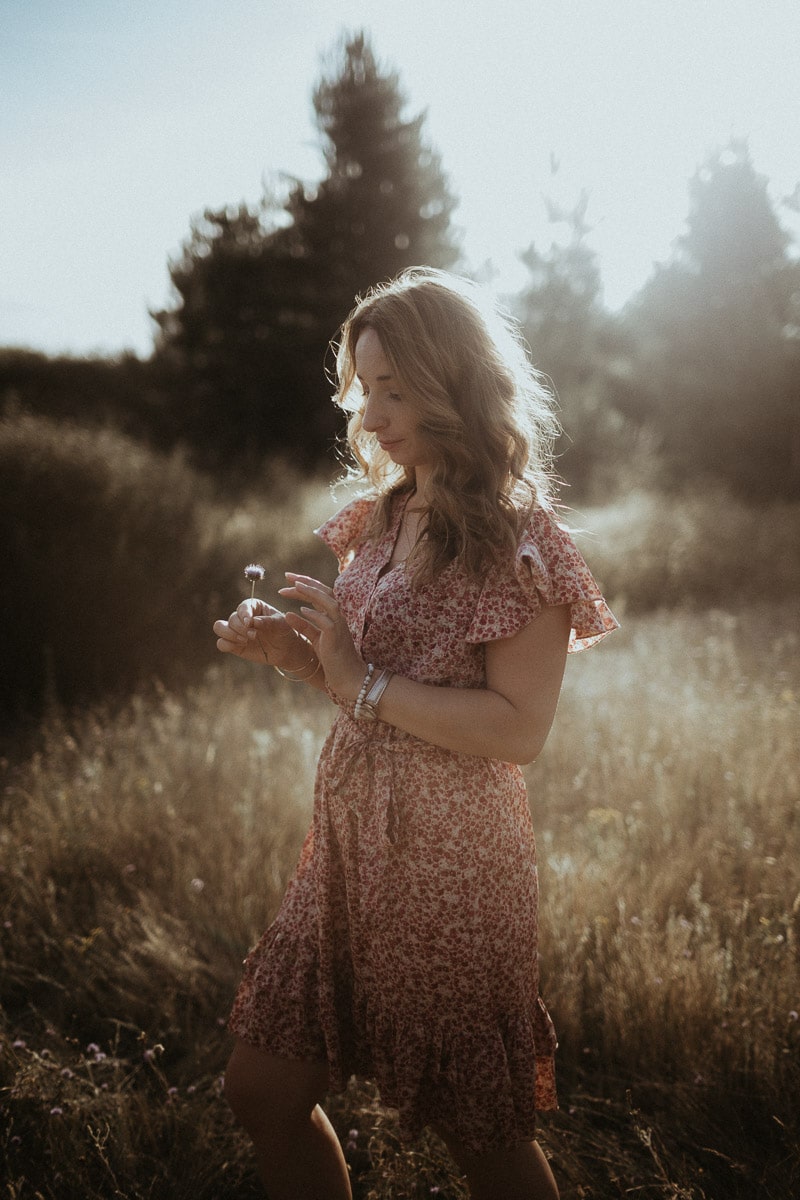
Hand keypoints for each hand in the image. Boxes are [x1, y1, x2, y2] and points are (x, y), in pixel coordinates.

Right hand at [213, 598, 300, 666]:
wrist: (286, 649)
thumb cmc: (284, 631)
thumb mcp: (281, 624)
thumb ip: (268, 621)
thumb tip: (253, 621)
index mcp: (254, 606)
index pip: (243, 606)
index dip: (244, 614)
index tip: (249, 623)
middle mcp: (242, 617)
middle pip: (232, 619)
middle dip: (241, 628)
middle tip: (254, 636)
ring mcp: (236, 631)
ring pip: (219, 627)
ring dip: (230, 634)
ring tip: (245, 641)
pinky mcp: (233, 645)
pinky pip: (221, 643)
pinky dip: (226, 645)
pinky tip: (241, 646)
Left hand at [278, 573, 364, 698]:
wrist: (347, 676)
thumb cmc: (332, 657)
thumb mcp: (315, 638)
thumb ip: (304, 625)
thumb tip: (288, 613)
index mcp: (333, 616)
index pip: (320, 593)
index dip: (306, 584)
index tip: (289, 579)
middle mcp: (338, 617)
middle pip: (324, 592)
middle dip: (306, 582)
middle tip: (287, 576)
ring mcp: (339, 625)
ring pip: (328, 602)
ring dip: (312, 592)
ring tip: (295, 586)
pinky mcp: (337, 637)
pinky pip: (326, 622)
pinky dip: (314, 615)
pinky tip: (301, 610)